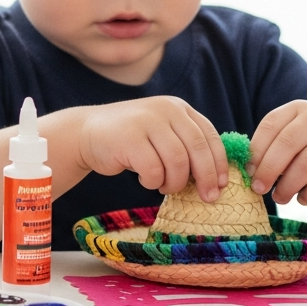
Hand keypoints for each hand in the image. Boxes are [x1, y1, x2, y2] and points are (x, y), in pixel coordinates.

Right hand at [77, 96, 226, 200]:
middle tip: (207, 197)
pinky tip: (146, 180)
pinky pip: (153, 170)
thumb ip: (185, 144)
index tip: (222, 184)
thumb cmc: (129, 140)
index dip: (219, 163)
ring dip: (175, 182)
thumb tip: (218, 176)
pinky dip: (152, 182)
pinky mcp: (129, 138)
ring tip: (164, 186)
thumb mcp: (161, 133)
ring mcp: (146, 122)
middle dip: (206, 178)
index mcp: (177, 107)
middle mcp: (165, 110)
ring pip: (178, 162)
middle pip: (197, 150)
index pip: (209, 136)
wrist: (84, 133)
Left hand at [248, 100, 306, 203]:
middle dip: (269, 169)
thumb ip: (270, 145)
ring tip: (279, 198)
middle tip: (258, 189)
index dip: (257, 150)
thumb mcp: (288, 133)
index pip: (270, 126)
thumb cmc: (303, 142)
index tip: (248, 172)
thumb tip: (249, 171)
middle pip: (287, 143)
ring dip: (289, 185)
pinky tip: (301, 198)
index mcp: (296, 109)